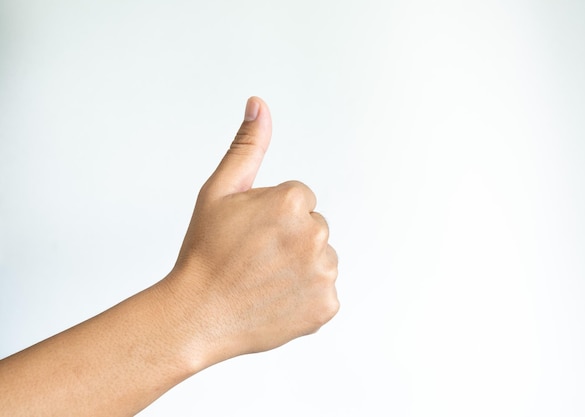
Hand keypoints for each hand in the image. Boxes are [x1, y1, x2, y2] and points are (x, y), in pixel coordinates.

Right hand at [164, 97, 338, 368]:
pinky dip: (305, 297)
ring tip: (264, 280)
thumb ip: (247, 146)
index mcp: (293, 201)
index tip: (251, 234)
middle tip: (255, 258)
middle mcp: (316, 234)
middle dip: (290, 238)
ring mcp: (324, 273)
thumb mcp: (219, 191)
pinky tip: (276, 299)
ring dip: (300, 267)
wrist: (197, 315)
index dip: (272, 215)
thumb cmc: (204, 253)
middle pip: (314, 228)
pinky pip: (324, 291)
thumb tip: (259, 104)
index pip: (301, 199)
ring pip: (321, 259)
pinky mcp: (326, 306)